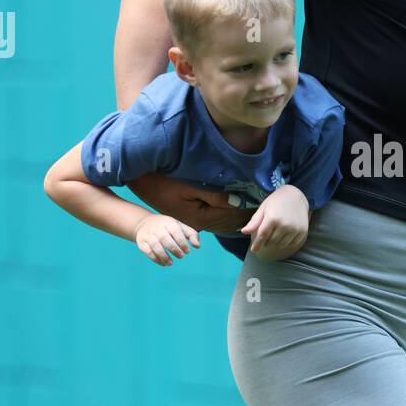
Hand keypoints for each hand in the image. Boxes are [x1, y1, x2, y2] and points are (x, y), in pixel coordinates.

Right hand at [126, 172, 253, 233]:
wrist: (141, 185)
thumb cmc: (164, 182)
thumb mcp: (190, 187)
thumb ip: (214, 195)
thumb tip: (237, 201)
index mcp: (199, 218)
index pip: (231, 214)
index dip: (247, 207)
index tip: (263, 199)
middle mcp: (198, 223)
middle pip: (229, 221)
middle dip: (246, 212)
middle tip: (264, 204)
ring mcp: (193, 221)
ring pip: (223, 222)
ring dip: (238, 216)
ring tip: (255, 209)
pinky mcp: (190, 216)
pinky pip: (214, 221)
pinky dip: (227, 217)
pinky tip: (236, 214)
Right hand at [135, 213, 200, 265]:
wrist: (145, 223)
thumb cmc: (167, 227)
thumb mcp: (180, 226)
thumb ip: (191, 234)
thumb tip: (197, 246)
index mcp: (168, 222)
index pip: (176, 232)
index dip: (182, 243)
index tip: (187, 251)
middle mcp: (157, 228)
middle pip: (164, 239)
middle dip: (174, 250)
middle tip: (181, 256)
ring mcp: (148, 234)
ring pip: (155, 246)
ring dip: (164, 256)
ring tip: (171, 263)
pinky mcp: (141, 242)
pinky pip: (147, 251)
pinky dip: (156, 259)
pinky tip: (163, 263)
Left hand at [241, 186, 308, 258]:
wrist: (296, 196)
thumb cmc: (276, 202)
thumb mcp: (263, 208)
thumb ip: (254, 222)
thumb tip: (244, 232)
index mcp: (273, 218)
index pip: (262, 236)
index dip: (257, 244)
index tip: (253, 250)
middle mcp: (285, 224)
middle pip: (271, 241)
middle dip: (266, 240)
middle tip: (268, 232)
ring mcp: (295, 229)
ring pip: (280, 244)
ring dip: (276, 241)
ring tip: (276, 231)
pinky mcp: (302, 232)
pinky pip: (291, 243)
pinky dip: (286, 241)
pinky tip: (285, 233)